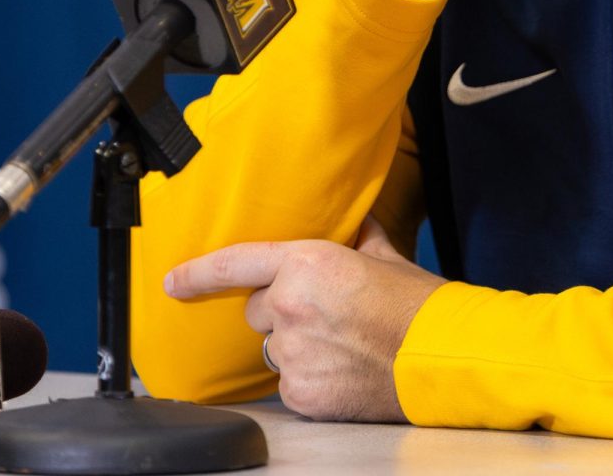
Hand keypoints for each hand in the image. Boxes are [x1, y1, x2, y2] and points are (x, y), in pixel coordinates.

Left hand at [164, 219, 445, 421]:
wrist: (440, 355)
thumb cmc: (417, 303)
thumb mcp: (385, 256)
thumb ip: (357, 237)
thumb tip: (353, 220)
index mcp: (307, 264)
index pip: (237, 264)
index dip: (198, 274)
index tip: (173, 282)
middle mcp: (290, 306)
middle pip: (258, 310)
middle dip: (282, 310)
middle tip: (326, 313)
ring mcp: (293, 352)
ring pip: (274, 347)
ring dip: (297, 344)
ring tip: (341, 342)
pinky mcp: (301, 392)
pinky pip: (288, 382)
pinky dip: (309, 377)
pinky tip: (342, 368)